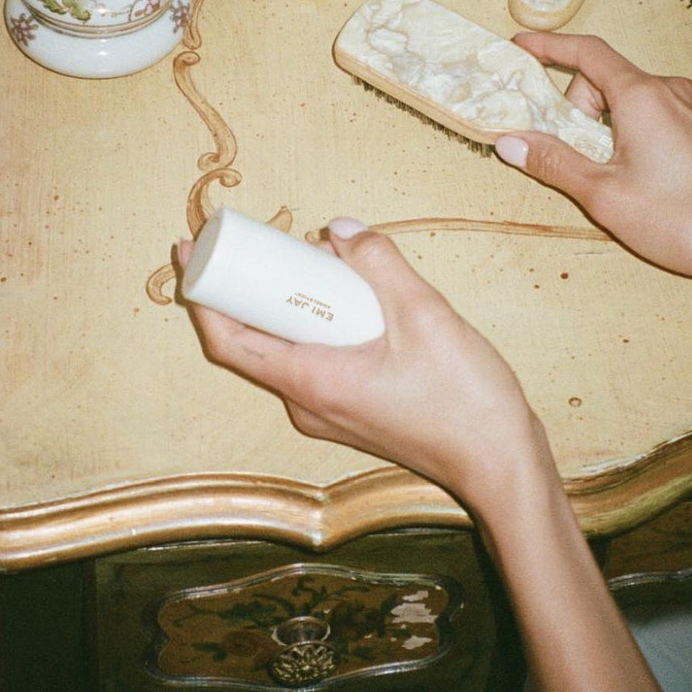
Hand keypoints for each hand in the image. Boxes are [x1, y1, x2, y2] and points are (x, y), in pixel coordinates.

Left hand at [178, 221, 537, 511]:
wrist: (501, 463)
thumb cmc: (465, 402)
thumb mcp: (425, 315)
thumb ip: (380, 264)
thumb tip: (340, 228)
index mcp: (312, 383)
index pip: (229, 341)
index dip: (202, 296)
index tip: (190, 252)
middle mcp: (309, 404)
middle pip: (255, 341)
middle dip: (246, 288)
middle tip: (249, 240)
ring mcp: (330, 412)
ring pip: (287, 349)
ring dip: (286, 304)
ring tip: (300, 256)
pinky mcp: (352, 410)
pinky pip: (315, 359)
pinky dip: (314, 323)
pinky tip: (343, 293)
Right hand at [495, 33, 691, 289]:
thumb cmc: (684, 221)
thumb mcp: (604, 195)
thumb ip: (554, 162)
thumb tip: (511, 142)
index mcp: (643, 96)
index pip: (586, 52)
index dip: (548, 47)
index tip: (520, 48)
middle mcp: (672, 90)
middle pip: (606, 81)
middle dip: (578, 111)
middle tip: (576, 159)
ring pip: (633, 100)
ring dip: (608, 126)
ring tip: (613, 176)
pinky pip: (658, 115)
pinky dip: (635, 133)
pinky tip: (641, 177)